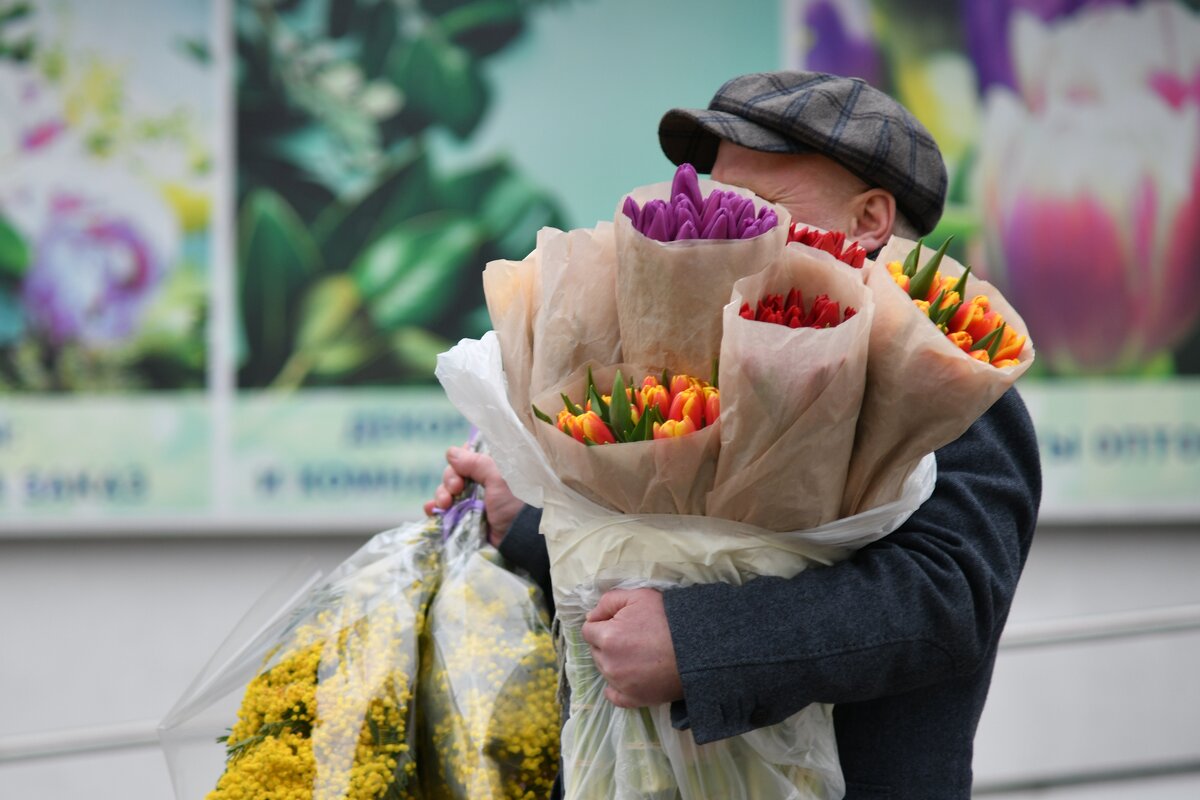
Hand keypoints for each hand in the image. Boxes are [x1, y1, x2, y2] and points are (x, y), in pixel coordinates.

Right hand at [423, 446, 523, 547]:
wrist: (519, 537)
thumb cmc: (514, 503)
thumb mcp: (499, 478)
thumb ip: (476, 463)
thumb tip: (451, 453)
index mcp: (492, 468)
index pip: (468, 456)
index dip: (460, 461)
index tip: (460, 469)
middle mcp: (481, 482)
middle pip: (454, 473)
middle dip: (450, 480)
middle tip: (455, 490)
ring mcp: (472, 501)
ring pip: (447, 491)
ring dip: (441, 494)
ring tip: (445, 504)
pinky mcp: (465, 517)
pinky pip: (444, 510)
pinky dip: (435, 508)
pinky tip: (432, 510)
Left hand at [581, 588, 682, 707]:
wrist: (698, 648)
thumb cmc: (668, 619)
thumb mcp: (639, 596)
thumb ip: (608, 601)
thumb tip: (591, 616)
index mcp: (607, 637)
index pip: (589, 630)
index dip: (603, 623)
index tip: (620, 622)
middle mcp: (609, 663)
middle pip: (596, 650)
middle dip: (607, 642)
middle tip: (632, 636)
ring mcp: (620, 684)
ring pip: (605, 669)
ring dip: (614, 661)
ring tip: (638, 653)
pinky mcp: (634, 699)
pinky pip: (614, 695)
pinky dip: (617, 686)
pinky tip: (628, 676)